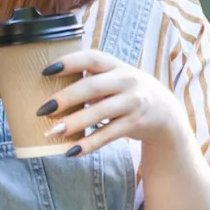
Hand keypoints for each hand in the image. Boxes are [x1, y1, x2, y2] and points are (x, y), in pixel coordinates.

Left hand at [38, 50, 189, 156]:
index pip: (92, 58)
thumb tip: (50, 90)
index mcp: (116, 65)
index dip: (69, 62)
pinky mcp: (136, 124)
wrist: (166, 113)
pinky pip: (108, 135)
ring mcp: (133, 103)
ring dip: (74, 123)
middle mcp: (127, 81)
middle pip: (92, 87)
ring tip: (51, 132)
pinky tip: (71, 151)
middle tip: (42, 109)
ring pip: (100, 113)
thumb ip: (91, 80)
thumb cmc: (128, 92)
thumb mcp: (115, 78)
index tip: (45, 71)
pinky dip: (89, 143)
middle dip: (66, 98)